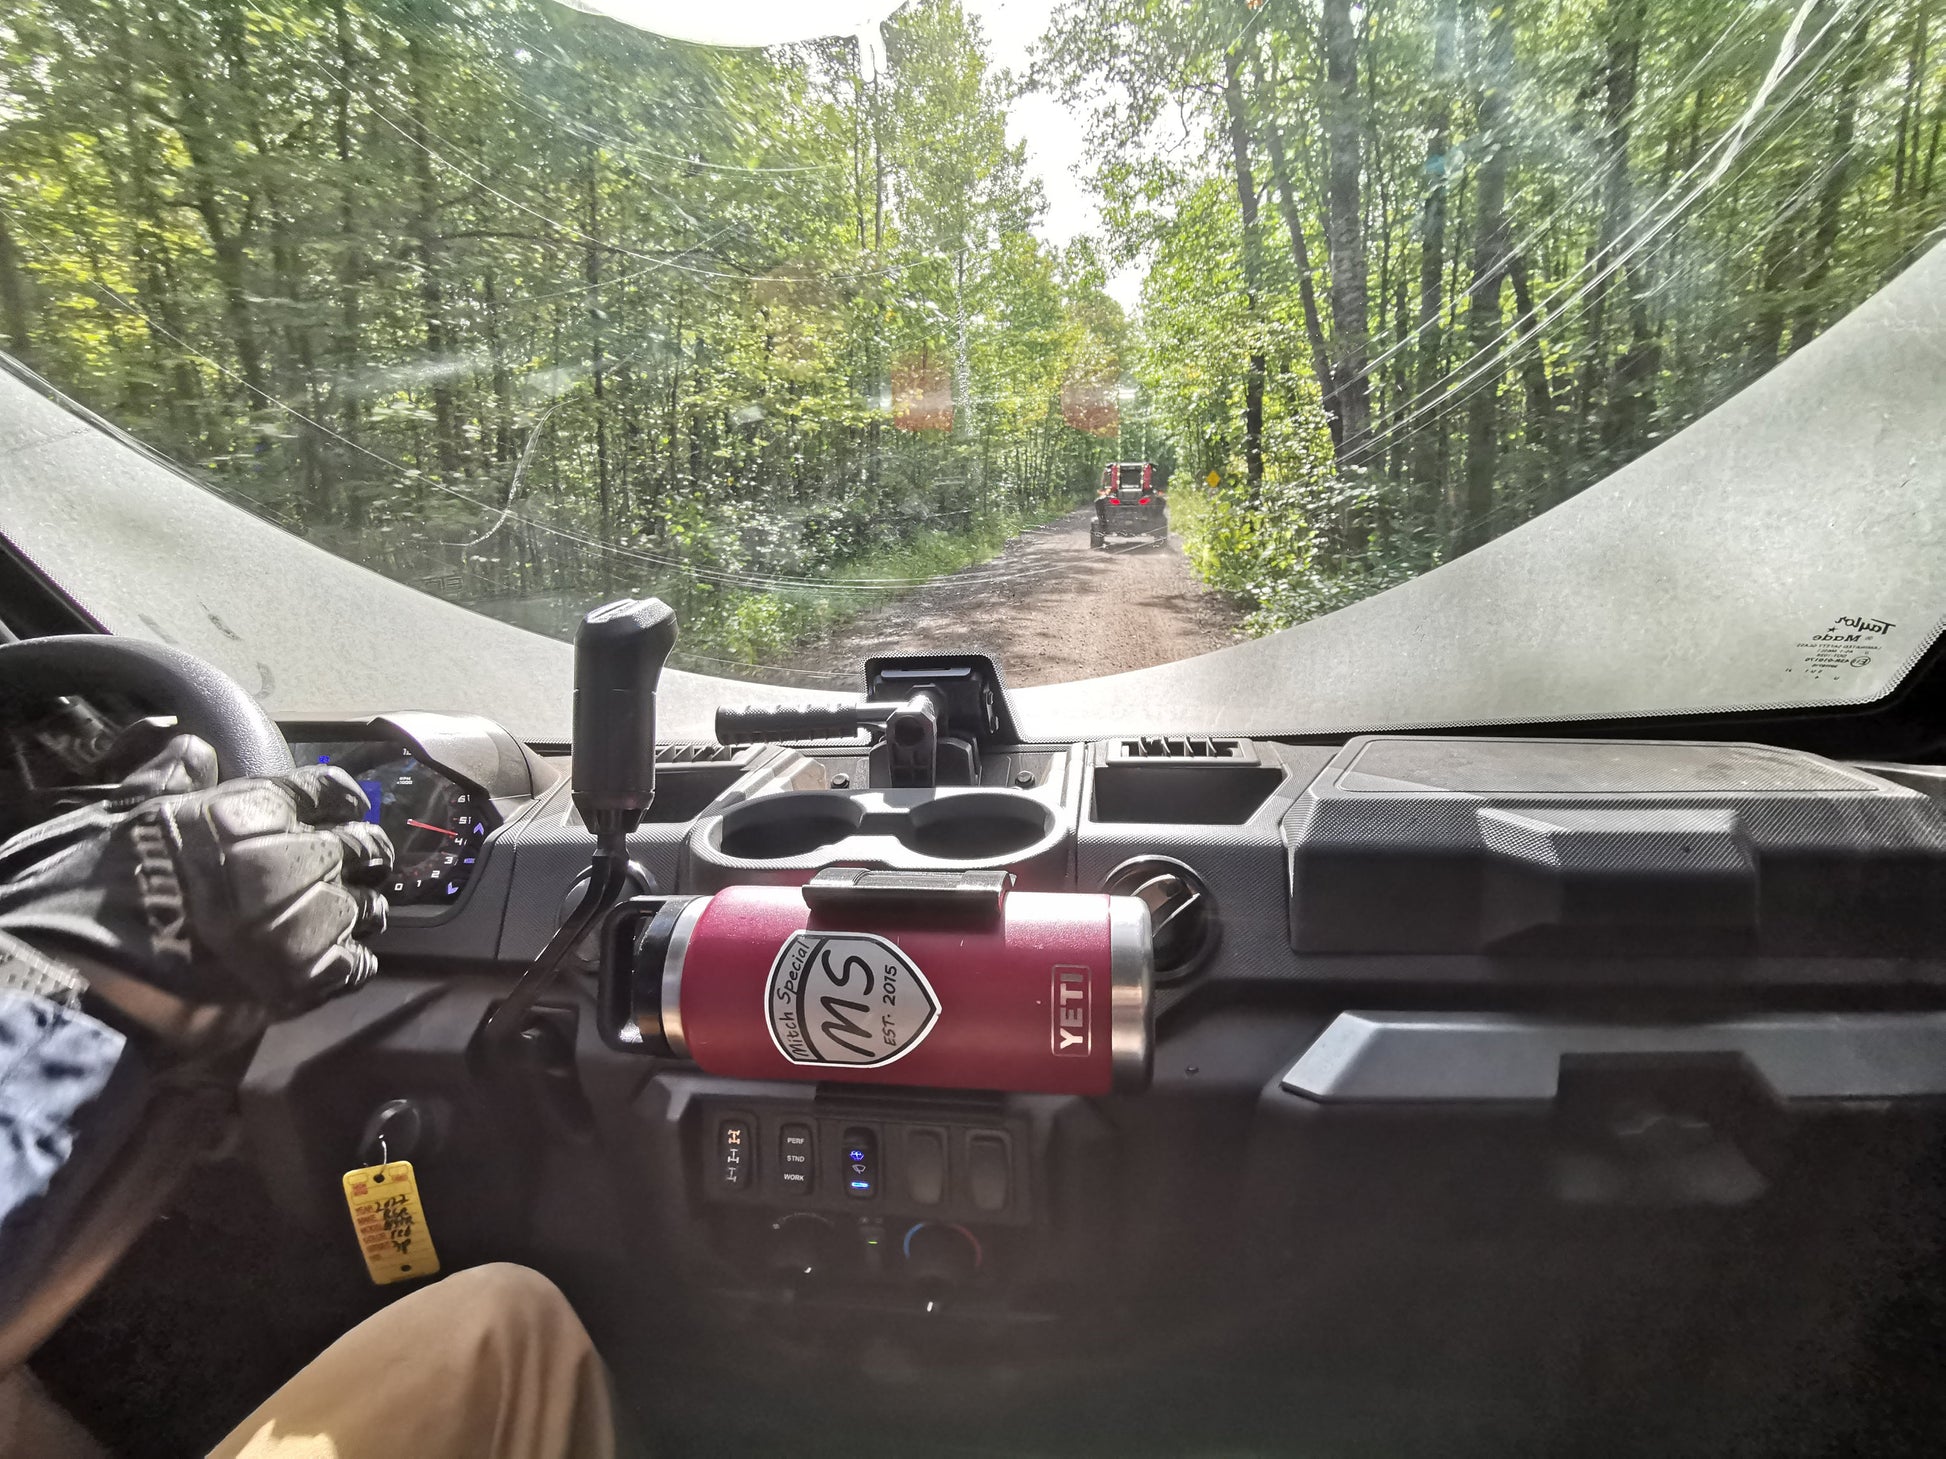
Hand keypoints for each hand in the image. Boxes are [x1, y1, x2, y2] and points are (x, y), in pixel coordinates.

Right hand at [0, 735, 393, 1018]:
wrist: (81, 980)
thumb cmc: (93, 894)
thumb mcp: (125, 815)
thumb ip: (173, 781)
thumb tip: (193, 749)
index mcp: (251, 811)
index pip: (325, 789)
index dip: (339, 800)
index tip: (345, 810)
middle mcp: (292, 858)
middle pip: (360, 846)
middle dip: (357, 856)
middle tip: (345, 869)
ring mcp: (306, 920)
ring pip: (367, 906)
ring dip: (356, 912)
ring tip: (332, 921)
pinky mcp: (308, 979)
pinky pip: (358, 964)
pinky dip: (349, 962)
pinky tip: (326, 964)